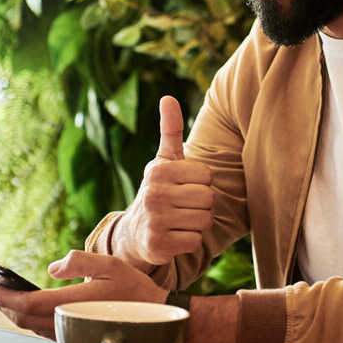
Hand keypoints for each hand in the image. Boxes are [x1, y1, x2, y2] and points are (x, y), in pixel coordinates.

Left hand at [0, 250, 167, 339]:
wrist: (153, 316)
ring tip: (4, 297)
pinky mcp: (75, 335)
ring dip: (14, 313)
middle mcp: (69, 321)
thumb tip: (52, 268)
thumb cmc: (134, 289)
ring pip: (32, 327)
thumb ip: (80, 262)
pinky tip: (26, 309)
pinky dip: (28, 320)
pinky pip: (43, 330)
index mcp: (75, 303)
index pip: (29, 304)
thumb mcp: (110, 265)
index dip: (5, 297)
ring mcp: (71, 331)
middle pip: (25, 318)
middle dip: (4, 305)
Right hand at [114, 96, 212, 268]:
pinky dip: (189, 241)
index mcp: (158, 169)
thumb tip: (168, 97)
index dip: (201, 182)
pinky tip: (174, 236)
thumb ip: (171, 129)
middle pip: (208, 198)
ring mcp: (154, 220)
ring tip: (180, 220)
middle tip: (183, 205)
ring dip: (197, 223)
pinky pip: (195, 242)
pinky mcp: (157, 245)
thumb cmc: (159, 190)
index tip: (184, 186)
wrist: (134, 232)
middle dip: (201, 204)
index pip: (207, 175)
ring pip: (204, 220)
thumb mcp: (164, 160)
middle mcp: (153, 193)